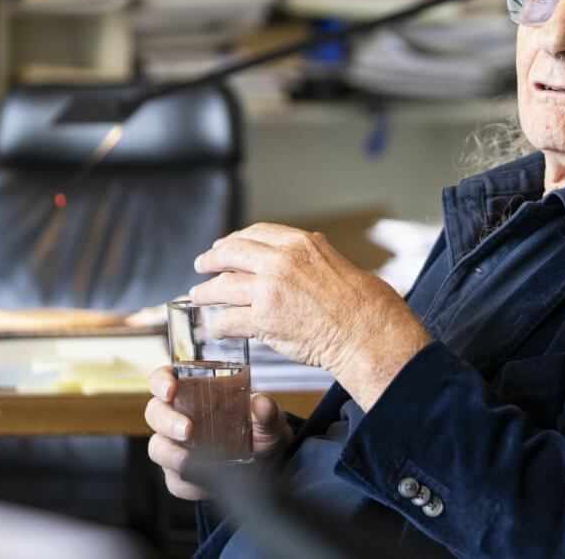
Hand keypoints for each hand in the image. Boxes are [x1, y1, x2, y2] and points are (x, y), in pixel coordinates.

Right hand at [144, 365, 292, 499]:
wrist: (267, 464)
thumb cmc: (260, 431)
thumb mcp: (269, 419)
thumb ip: (267, 411)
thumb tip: (261, 403)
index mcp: (195, 393)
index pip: (164, 380)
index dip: (161, 382)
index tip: (171, 390)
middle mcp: (180, 417)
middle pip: (155, 413)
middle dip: (167, 421)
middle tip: (188, 430)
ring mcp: (177, 446)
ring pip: (157, 447)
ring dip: (169, 453)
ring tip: (188, 460)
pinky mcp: (181, 473)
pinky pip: (172, 480)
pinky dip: (184, 483)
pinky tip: (201, 484)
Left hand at [189, 223, 429, 408]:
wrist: (366, 331)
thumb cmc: (362, 303)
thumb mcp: (338, 262)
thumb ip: (317, 252)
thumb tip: (312, 242)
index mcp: (300, 243)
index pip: (256, 233)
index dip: (235, 239)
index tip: (225, 246)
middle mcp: (280, 261)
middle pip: (231, 253)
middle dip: (211, 260)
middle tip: (201, 266)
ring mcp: (268, 289)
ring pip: (221, 287)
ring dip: (205, 293)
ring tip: (197, 297)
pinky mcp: (262, 319)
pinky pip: (227, 319)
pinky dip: (217, 324)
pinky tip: (215, 328)